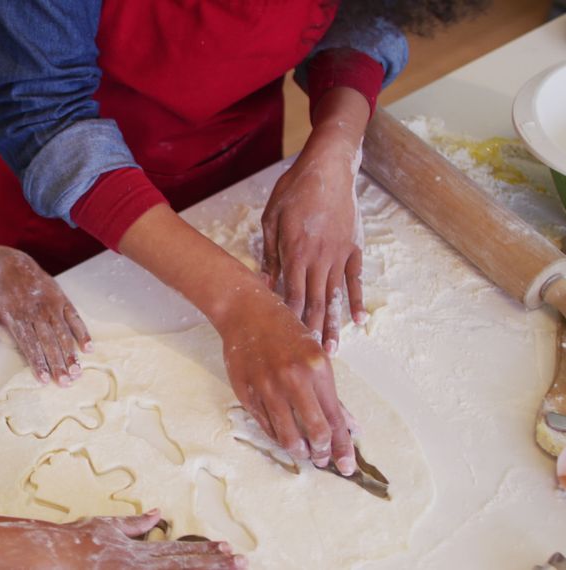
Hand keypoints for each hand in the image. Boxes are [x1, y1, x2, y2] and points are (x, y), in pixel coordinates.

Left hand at [0, 246, 90, 384]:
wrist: (13, 262)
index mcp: (17, 317)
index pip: (29, 344)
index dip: (37, 362)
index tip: (43, 379)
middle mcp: (37, 312)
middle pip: (49, 342)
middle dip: (57, 363)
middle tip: (65, 382)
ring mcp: (52, 305)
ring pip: (63, 333)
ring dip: (71, 353)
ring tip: (77, 371)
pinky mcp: (62, 299)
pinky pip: (75, 317)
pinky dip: (83, 332)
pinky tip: (88, 348)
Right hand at [7, 510, 245, 568]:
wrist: (56, 555)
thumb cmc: (77, 540)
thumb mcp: (109, 525)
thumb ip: (135, 523)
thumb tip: (157, 513)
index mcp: (139, 550)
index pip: (180, 551)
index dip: (205, 551)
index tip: (228, 549)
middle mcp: (142, 564)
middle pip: (186, 566)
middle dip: (215, 564)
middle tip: (242, 562)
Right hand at [218, 279, 355, 474]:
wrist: (246, 312)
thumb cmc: (285, 331)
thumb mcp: (316, 355)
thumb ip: (330, 394)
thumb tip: (350, 427)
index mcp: (317, 367)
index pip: (335, 419)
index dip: (342, 448)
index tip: (347, 466)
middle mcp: (293, 378)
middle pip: (315, 432)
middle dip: (322, 452)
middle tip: (322, 459)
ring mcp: (266, 386)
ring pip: (287, 435)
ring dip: (298, 450)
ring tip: (303, 452)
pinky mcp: (245, 392)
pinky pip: (265, 426)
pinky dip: (277, 436)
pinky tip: (284, 436)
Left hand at [260, 101, 368, 355]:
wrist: (328, 167)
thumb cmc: (294, 190)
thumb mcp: (271, 219)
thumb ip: (270, 253)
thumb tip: (266, 282)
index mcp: (296, 251)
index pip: (293, 294)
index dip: (291, 320)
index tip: (289, 342)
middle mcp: (319, 257)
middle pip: (316, 301)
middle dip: (314, 331)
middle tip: (314, 358)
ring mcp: (340, 254)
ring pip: (336, 295)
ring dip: (335, 323)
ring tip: (335, 349)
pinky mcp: (353, 247)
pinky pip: (355, 278)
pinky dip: (356, 300)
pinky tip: (359, 320)